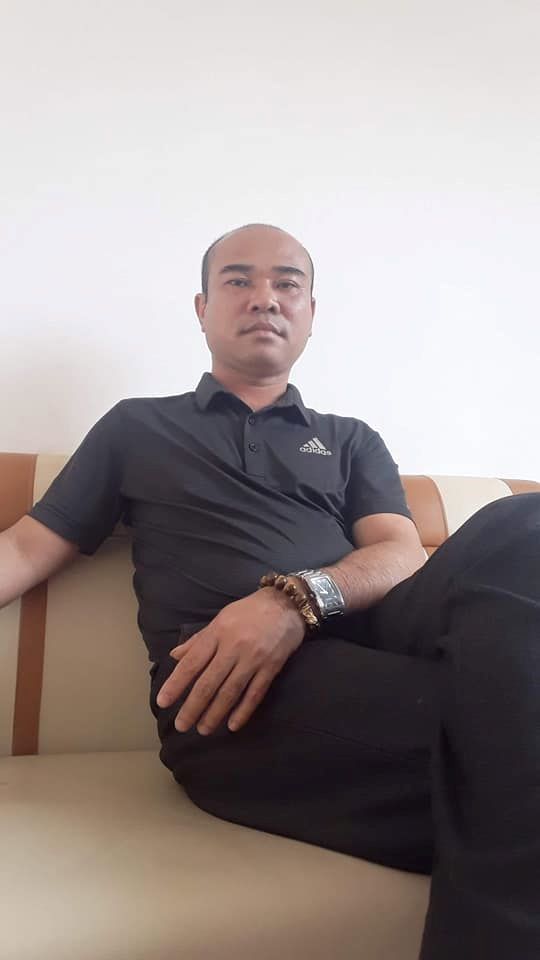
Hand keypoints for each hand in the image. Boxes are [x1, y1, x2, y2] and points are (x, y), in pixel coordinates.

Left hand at [156, 588, 305, 734]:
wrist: (286, 604)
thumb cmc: (249, 611)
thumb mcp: (220, 618)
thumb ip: (198, 640)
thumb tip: (174, 656)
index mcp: (217, 633)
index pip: (192, 663)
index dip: (176, 684)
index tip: (163, 702)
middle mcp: (233, 646)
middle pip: (209, 682)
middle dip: (193, 707)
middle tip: (181, 726)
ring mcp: (253, 658)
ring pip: (230, 691)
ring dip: (215, 713)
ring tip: (203, 729)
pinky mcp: (271, 667)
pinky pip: (255, 693)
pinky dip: (243, 711)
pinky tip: (232, 725)